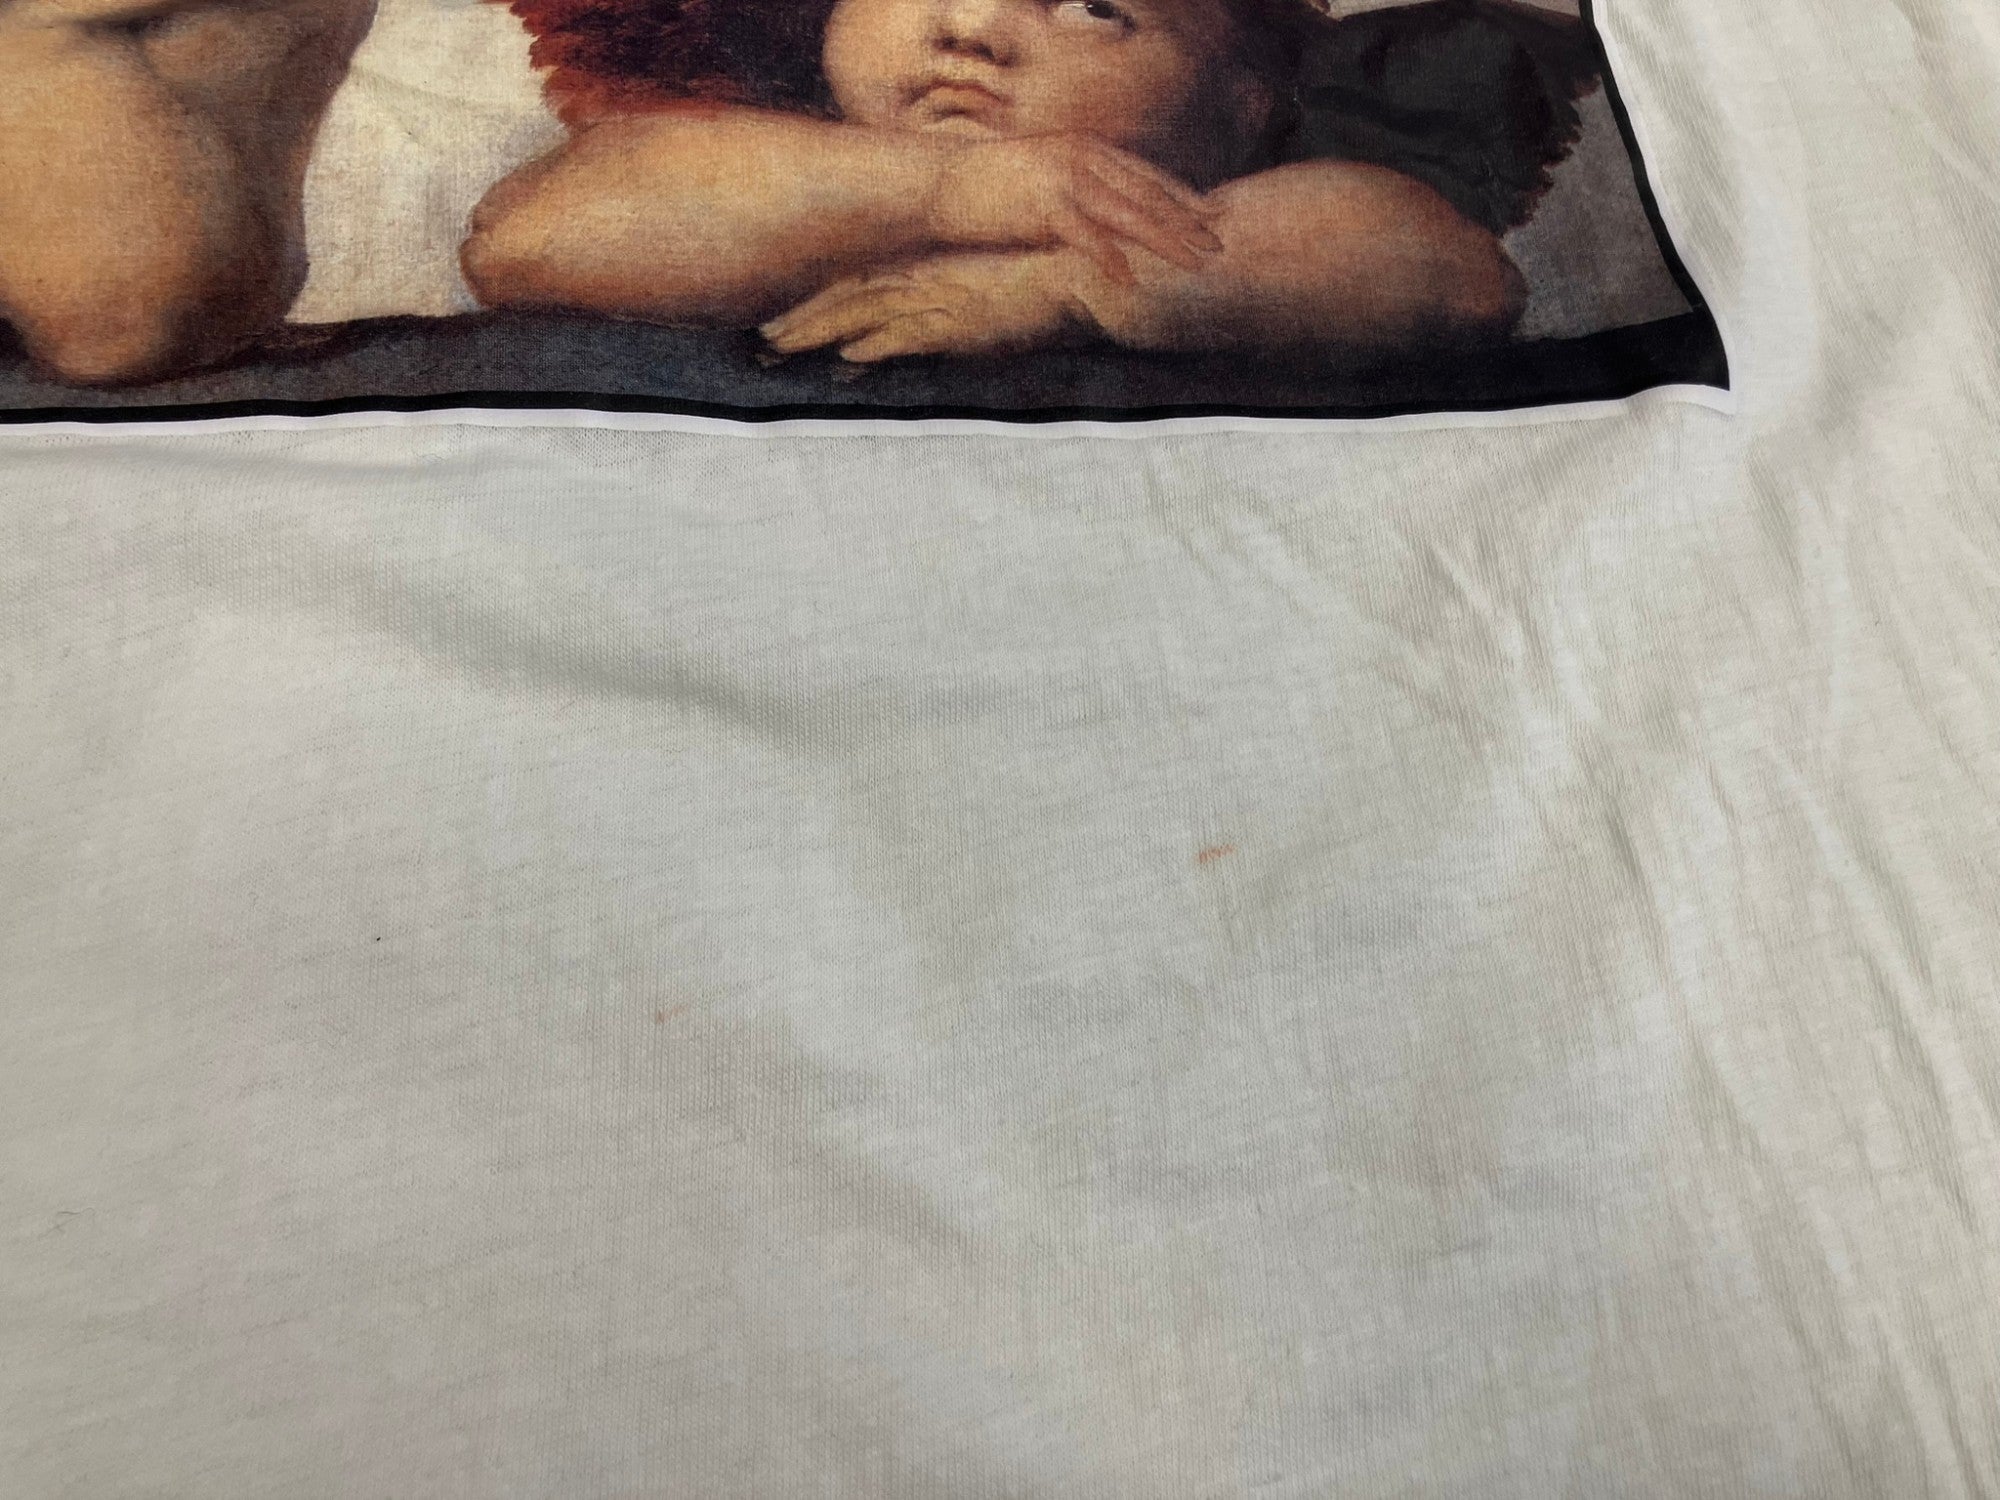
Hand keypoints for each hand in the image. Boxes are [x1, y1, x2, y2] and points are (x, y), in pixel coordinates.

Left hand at [761, 252, 1091, 362]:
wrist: (1083, 272)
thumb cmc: (1044, 279)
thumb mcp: (987, 289)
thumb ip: (953, 306)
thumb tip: (929, 327)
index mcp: (929, 266)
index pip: (860, 281)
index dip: (819, 299)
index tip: (784, 314)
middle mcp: (924, 278)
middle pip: (846, 296)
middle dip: (801, 318)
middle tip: (758, 336)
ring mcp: (938, 299)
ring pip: (860, 314)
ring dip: (817, 332)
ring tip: (776, 346)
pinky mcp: (959, 321)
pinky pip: (904, 335)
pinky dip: (872, 346)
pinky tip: (846, 359)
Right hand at [927, 134, 1219, 284]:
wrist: (940, 182)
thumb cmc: (992, 187)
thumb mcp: (1046, 178)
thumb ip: (1081, 190)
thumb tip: (1111, 218)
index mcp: (1086, 149)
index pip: (1147, 175)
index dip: (1183, 198)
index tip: (1214, 218)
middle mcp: (1081, 157)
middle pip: (1147, 193)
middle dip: (1187, 222)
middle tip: (1219, 246)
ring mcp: (1063, 179)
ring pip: (1128, 213)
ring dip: (1165, 240)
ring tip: (1194, 263)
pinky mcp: (1041, 206)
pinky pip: (1085, 236)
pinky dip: (1109, 259)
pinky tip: (1130, 280)